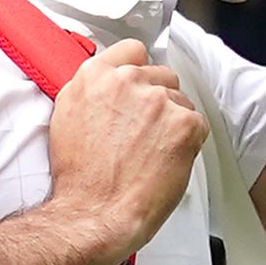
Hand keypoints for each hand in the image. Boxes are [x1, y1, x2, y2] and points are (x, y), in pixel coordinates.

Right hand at [46, 39, 207, 263]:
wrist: (94, 214)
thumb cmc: (81, 179)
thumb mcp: (68, 118)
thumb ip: (93, 91)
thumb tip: (109, 85)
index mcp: (95, 75)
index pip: (133, 50)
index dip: (138, 72)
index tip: (140, 88)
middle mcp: (127, 81)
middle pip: (161, 75)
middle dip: (157, 100)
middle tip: (143, 133)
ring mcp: (158, 100)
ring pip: (180, 101)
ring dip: (172, 122)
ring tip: (152, 153)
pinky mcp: (184, 123)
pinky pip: (197, 124)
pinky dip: (188, 143)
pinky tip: (166, 161)